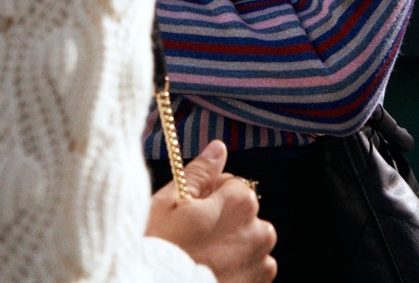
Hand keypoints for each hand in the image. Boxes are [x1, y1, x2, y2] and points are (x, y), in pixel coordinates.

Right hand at [146, 141, 276, 282]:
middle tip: (190, 237)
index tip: (188, 212)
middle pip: (240, 212)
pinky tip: (210, 272)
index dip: (207, 195)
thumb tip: (218, 148)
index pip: (230, 183)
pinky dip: (236, 269)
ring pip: (246, 241)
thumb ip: (200, 172)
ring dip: (230, 245)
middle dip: (221, 219)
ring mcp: (260, 264)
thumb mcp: (169, 203)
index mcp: (241, 202)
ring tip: (199, 257)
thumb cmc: (158, 250)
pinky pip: (251, 269)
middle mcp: (259, 231)